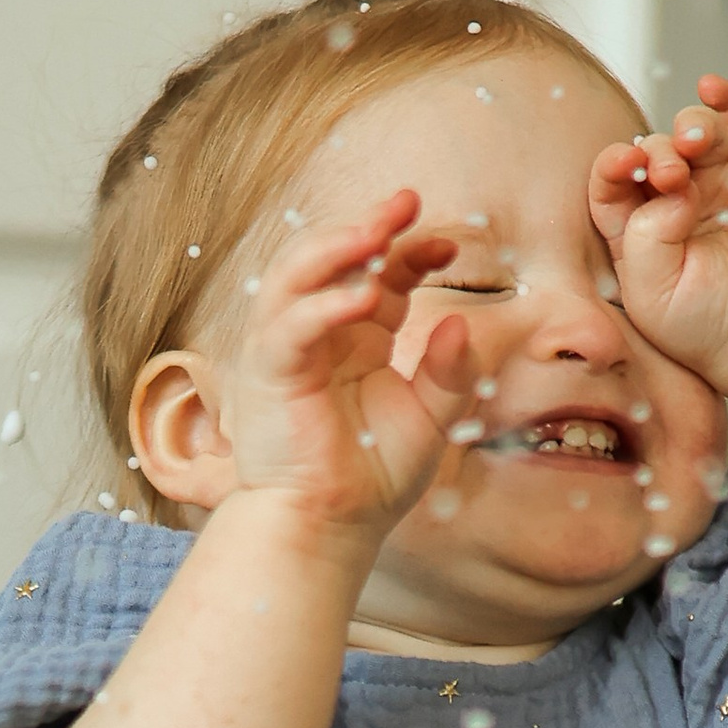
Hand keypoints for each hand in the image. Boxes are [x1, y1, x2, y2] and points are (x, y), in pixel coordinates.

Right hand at [219, 189, 476, 542]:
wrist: (329, 526)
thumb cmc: (371, 477)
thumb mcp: (431, 420)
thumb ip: (451, 375)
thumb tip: (460, 327)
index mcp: (358, 338)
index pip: (380, 274)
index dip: (410, 250)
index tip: (449, 245)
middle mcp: (320, 333)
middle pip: (334, 258)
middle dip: (368, 225)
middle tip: (405, 201)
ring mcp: (288, 347)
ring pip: (297, 274)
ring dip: (334, 247)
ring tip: (375, 232)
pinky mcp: (267, 372)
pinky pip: (289, 327)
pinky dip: (321, 307)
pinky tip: (361, 298)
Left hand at [589, 78, 727, 414]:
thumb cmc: (706, 325)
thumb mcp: (651, 294)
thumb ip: (643, 238)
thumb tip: (674, 189)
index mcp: (635, 229)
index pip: (611, 181)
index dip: (613, 165)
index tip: (625, 165)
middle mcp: (672, 198)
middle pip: (652, 150)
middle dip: (656, 153)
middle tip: (672, 177)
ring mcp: (716, 179)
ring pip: (692, 130)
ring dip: (688, 126)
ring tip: (693, 142)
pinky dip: (724, 97)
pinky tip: (711, 87)